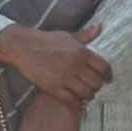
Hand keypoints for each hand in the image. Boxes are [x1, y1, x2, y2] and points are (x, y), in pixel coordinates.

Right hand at [0, 25, 114, 108]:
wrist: (23, 46)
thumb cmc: (46, 40)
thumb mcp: (68, 35)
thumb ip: (85, 35)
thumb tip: (100, 27)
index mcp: (81, 52)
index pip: (103, 67)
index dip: (108, 75)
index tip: (108, 79)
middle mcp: (75, 65)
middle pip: (96, 82)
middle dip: (98, 86)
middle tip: (95, 87)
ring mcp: (64, 77)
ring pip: (86, 93)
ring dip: (89, 96)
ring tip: (87, 95)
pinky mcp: (53, 87)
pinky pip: (71, 100)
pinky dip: (77, 103)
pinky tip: (77, 102)